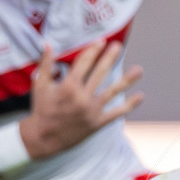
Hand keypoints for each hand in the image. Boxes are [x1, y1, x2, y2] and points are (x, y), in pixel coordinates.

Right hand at [20, 40, 142, 157]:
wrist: (44, 138)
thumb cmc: (42, 110)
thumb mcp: (40, 86)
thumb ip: (46, 64)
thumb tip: (48, 44)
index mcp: (68, 86)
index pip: (84, 63)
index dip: (93, 51)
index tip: (102, 42)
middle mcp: (82, 97)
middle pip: (100, 73)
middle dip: (110, 58)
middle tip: (118, 46)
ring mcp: (91, 110)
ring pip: (112, 92)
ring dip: (127, 80)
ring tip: (139, 70)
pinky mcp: (97, 123)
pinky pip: (116, 113)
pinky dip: (129, 105)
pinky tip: (140, 96)